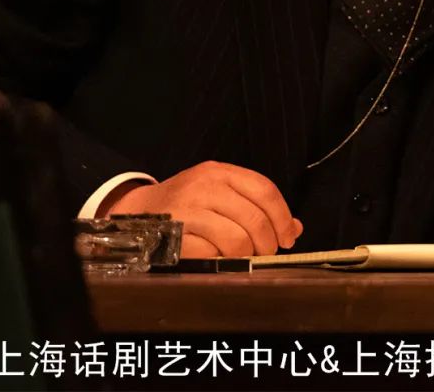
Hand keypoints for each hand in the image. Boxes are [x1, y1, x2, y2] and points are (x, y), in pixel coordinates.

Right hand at [107, 160, 303, 257]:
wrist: (138, 211)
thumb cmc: (188, 203)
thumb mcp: (220, 192)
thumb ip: (256, 205)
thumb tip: (295, 228)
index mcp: (220, 172)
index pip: (264, 190)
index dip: (282, 217)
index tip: (288, 237)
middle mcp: (204, 186)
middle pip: (254, 218)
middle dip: (267, 243)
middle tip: (266, 253)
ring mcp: (188, 210)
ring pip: (236, 239)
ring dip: (246, 255)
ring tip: (243, 257)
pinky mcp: (175, 235)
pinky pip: (211, 255)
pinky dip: (221, 262)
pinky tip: (218, 259)